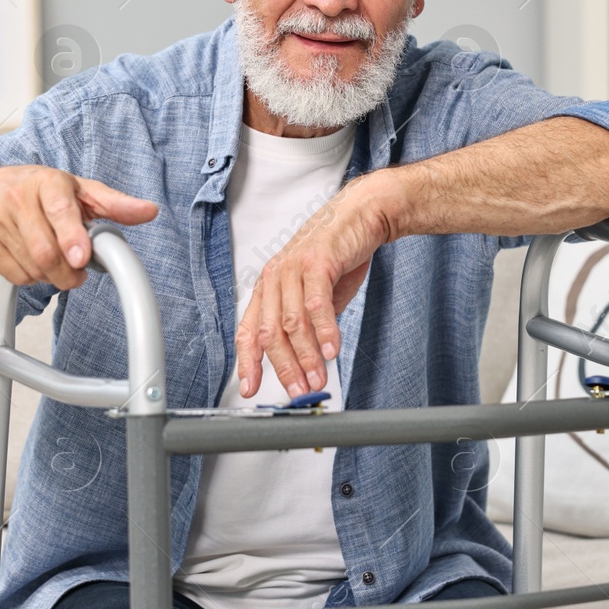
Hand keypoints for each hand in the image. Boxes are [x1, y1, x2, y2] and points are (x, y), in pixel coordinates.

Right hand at [0, 166, 157, 290]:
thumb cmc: (42, 193)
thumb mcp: (81, 192)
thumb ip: (116, 204)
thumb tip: (149, 210)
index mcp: (48, 181)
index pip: (60, 211)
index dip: (72, 237)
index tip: (81, 258)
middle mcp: (18, 196)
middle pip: (46, 251)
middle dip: (69, 272)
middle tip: (78, 271)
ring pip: (34, 268)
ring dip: (52, 276)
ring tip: (56, 261)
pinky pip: (16, 276)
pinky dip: (32, 278)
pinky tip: (33, 261)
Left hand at [236, 179, 390, 398]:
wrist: (360, 216)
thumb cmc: (337, 256)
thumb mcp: (314, 295)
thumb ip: (306, 325)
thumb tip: (306, 362)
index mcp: (268, 288)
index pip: (248, 332)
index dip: (248, 363)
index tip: (249, 389)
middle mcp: (274, 278)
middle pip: (270, 334)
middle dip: (284, 368)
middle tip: (298, 391)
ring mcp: (293, 269)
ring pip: (292, 324)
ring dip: (306, 357)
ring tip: (317, 379)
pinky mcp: (317, 263)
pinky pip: (317, 304)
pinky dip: (324, 331)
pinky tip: (331, 351)